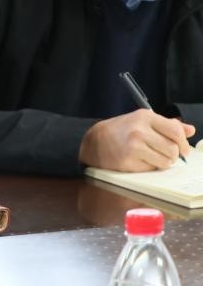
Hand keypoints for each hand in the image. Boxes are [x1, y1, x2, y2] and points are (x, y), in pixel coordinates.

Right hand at [79, 109, 195, 171]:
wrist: (94, 141)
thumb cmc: (121, 130)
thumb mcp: (142, 121)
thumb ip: (167, 125)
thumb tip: (190, 130)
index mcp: (145, 117)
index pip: (175, 131)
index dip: (183, 143)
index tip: (184, 150)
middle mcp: (139, 130)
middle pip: (173, 149)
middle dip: (173, 155)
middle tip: (166, 155)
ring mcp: (133, 147)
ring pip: (165, 161)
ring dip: (163, 162)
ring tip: (153, 157)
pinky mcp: (128, 161)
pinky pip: (151, 168)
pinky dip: (150, 167)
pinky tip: (140, 161)